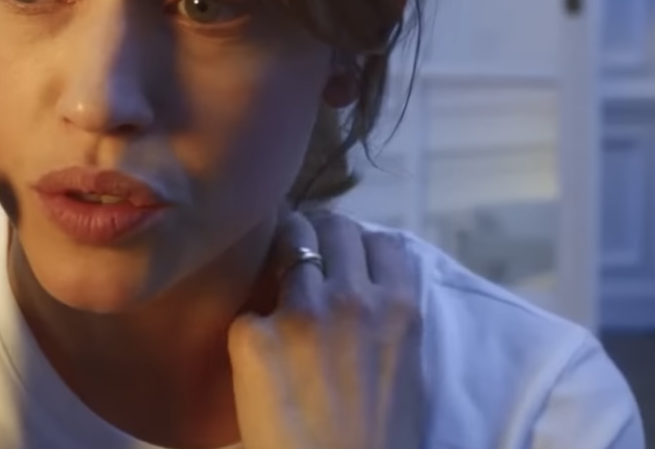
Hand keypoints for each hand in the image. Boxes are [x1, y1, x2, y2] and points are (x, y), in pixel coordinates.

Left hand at [228, 210, 427, 448]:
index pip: (378, 241)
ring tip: (274, 285)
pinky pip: (248, 312)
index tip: (344, 256)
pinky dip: (252, 331)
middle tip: (303, 254)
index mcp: (397, 307)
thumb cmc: (380, 442)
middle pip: (332, 228)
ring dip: (281, 259)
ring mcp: (300, 311)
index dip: (358, 246)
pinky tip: (256, 357)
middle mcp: (351, 296)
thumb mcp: (406, 369)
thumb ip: (386, 321)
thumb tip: (365, 291)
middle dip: (317, 235)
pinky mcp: (253, 335)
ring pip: (286, 247)